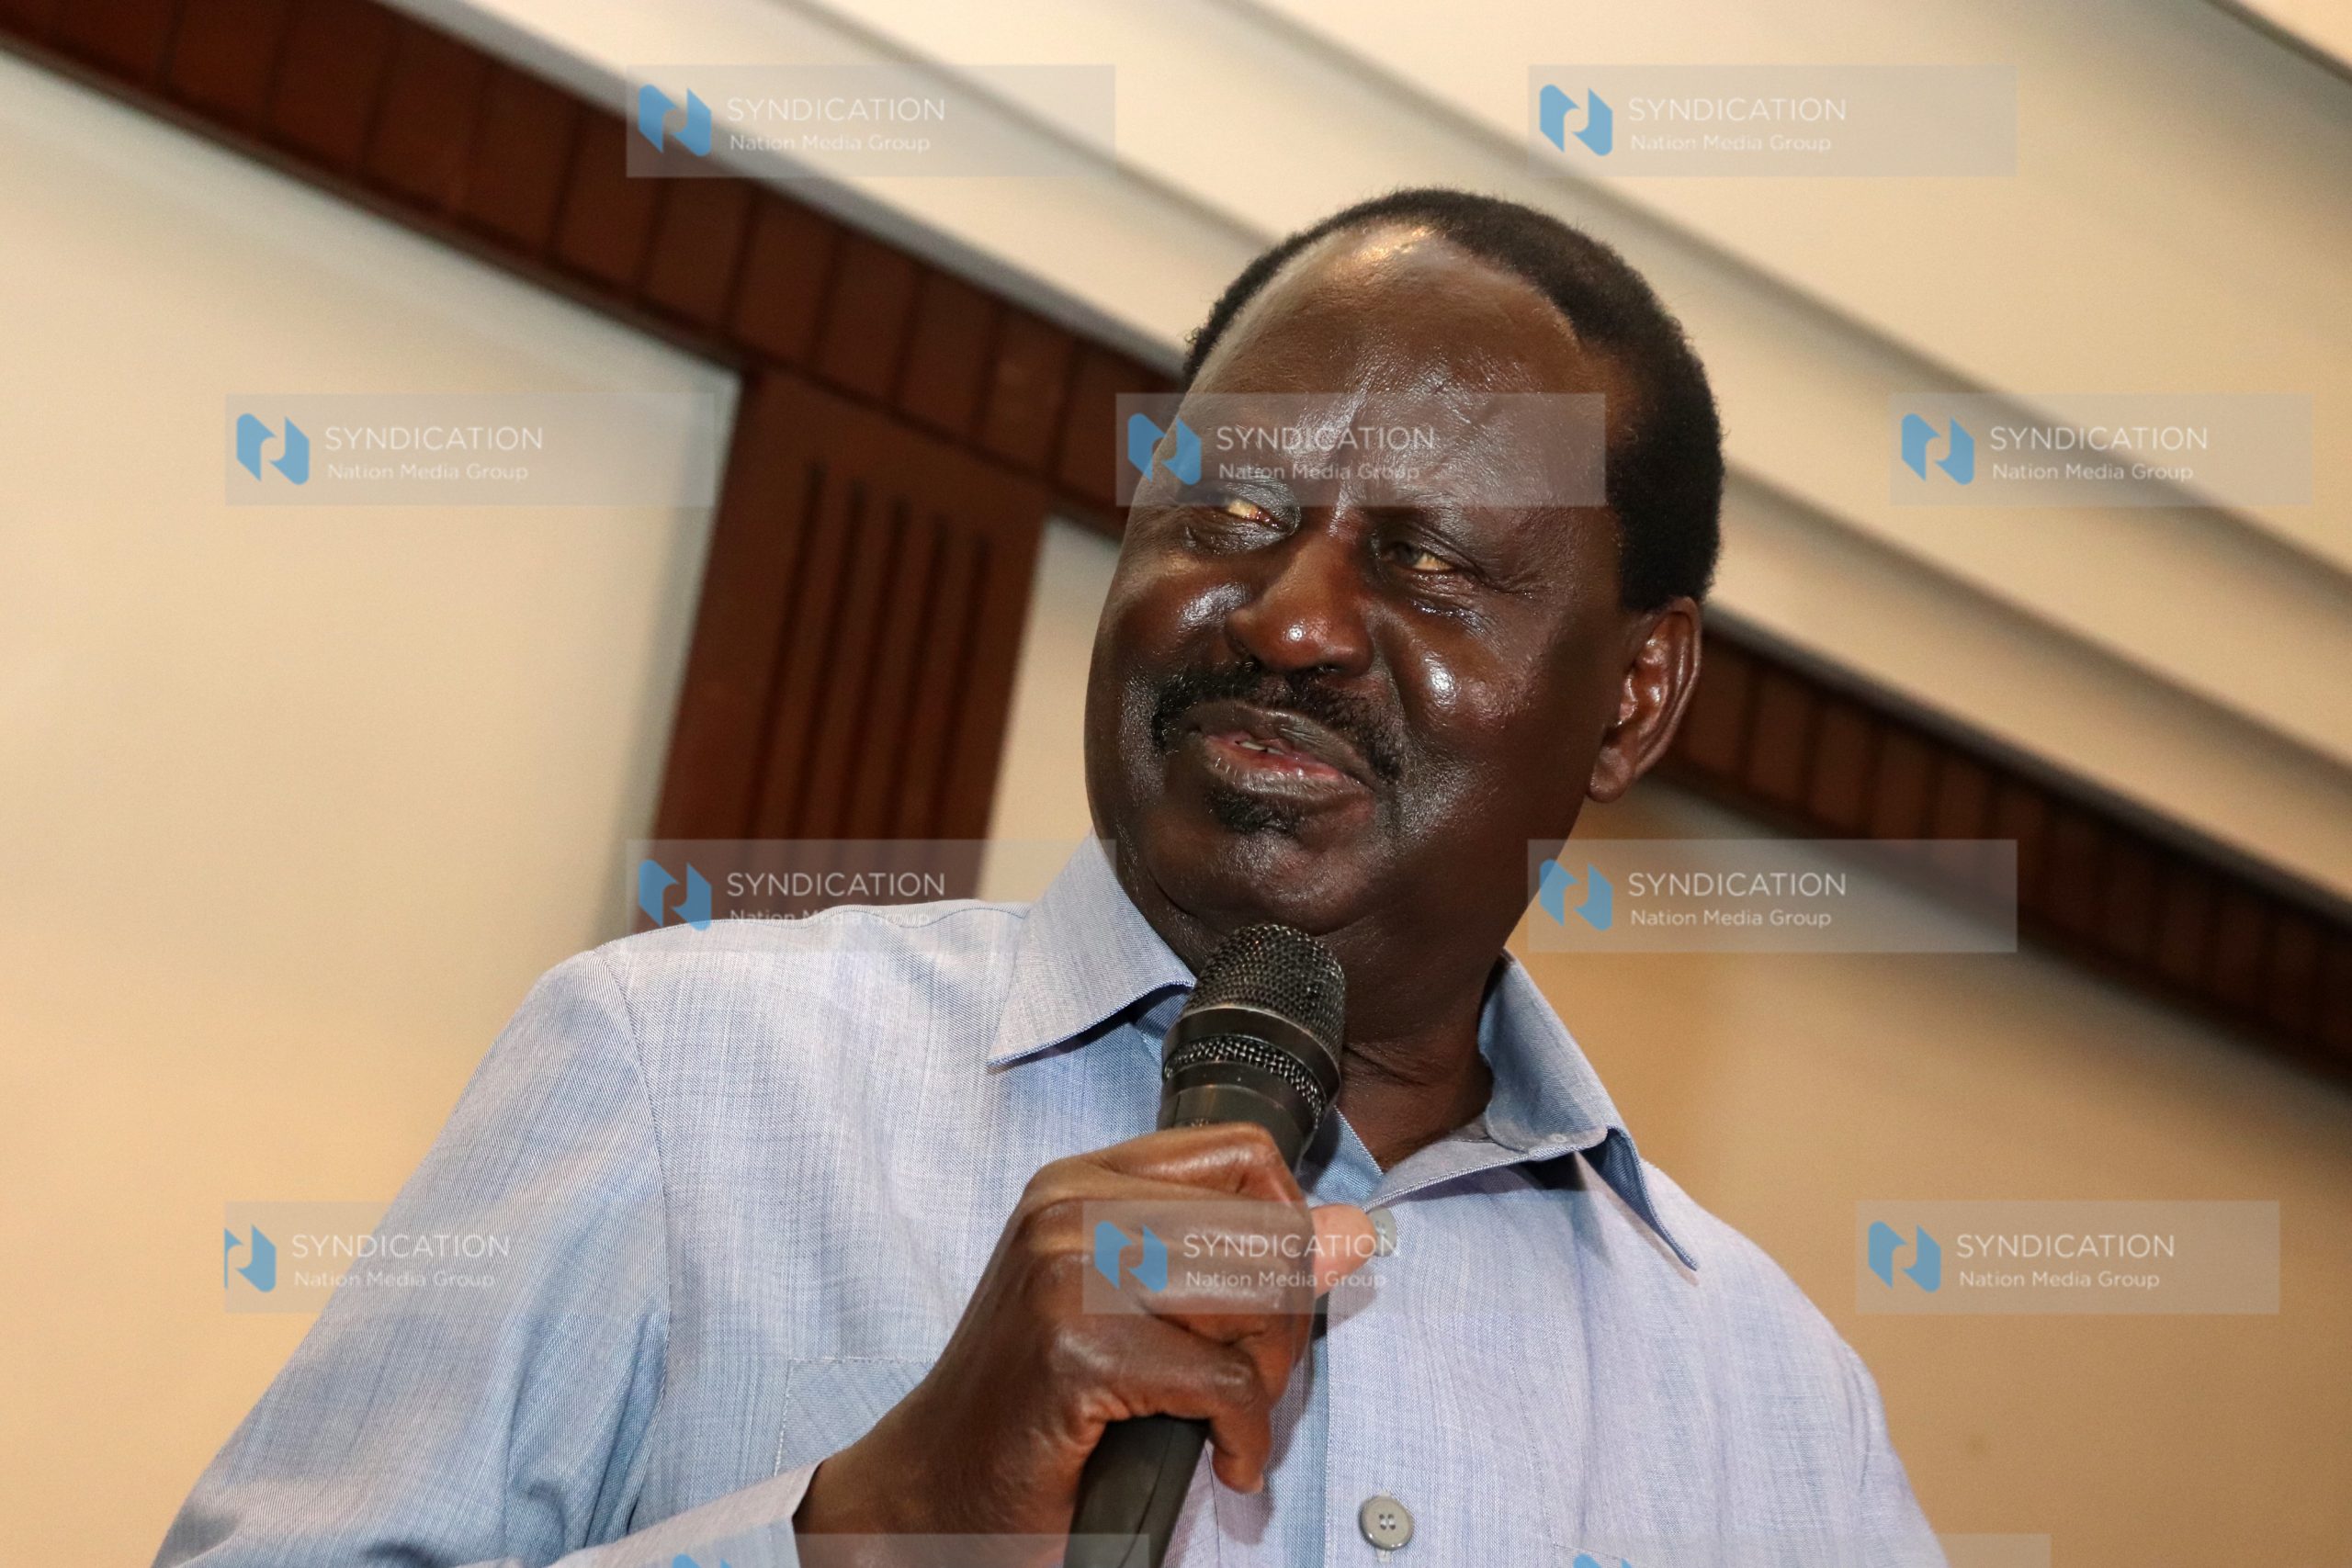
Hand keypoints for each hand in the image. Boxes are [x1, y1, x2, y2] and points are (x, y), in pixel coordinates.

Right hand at [792, 1123, 1374, 1554]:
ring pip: (1258, 1297)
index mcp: (1083, 1181)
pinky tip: (1221, 1460)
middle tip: (1246, 1386)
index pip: (1244, 1153)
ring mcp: (1069, 1274)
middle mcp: (1072, 1209)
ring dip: (1268, 1381)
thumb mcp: (1129, 1303)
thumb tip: (1352, 1231)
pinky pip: (1229, 1385)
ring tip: (1227, 1419)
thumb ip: (1228, 1255)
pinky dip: (1245, 1439)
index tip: (1269, 1299)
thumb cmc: (1035, 1403)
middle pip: (1266, 1228)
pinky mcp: (1077, 1351)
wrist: (936, 1488)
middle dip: (1285, 1323)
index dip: (1288, 1228)